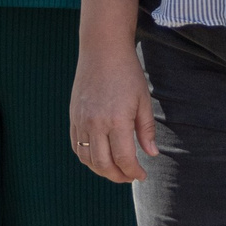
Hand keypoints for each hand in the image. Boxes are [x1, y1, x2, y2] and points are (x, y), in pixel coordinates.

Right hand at [68, 43, 157, 183]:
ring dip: (101, 170)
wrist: (102, 50)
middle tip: (129, 176)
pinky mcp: (73, 116)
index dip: (134, 172)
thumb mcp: (143, 100)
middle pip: (104, 164)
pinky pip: (76, 146)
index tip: (142, 175)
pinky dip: (87, 157)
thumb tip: (151, 154)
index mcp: (117, 120)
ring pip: (87, 158)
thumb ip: (146, 130)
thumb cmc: (127, 73)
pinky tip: (99, 157)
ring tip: (115, 169)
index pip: (124, 159)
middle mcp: (96, 123)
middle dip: (118, 176)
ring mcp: (81, 120)